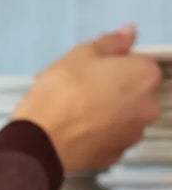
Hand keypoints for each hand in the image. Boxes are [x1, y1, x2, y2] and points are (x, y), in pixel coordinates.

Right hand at [13, 26, 163, 174]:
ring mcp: (133, 135)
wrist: (41, 138)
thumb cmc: (62, 89)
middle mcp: (148, 107)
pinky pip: (111, 139)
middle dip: (115, 90)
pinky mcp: (115, 156)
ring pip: (123, 118)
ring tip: (76, 114)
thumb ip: (111, 42)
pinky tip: (77, 131)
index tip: (94, 70)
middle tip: (83, 90)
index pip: (140, 64)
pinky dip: (99, 134)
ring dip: (108, 113)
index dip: (117, 65)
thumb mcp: (81, 53)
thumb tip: (129, 33)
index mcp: (145, 76)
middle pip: (135, 93)